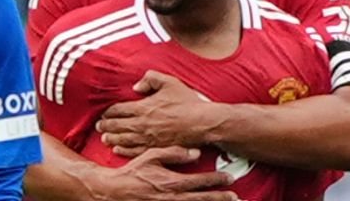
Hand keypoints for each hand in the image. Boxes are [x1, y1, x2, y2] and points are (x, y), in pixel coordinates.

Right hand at [87, 146, 237, 200]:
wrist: (114, 191)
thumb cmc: (133, 172)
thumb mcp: (151, 156)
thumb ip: (173, 153)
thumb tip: (195, 153)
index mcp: (170, 182)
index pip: (198, 182)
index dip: (215, 180)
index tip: (229, 178)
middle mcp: (172, 197)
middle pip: (201, 199)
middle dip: (219, 198)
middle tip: (235, 197)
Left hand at [97, 70, 216, 156]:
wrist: (201, 122)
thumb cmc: (187, 102)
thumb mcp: (169, 82)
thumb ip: (151, 78)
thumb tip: (136, 86)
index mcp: (143, 107)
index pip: (118, 109)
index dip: (108, 112)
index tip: (104, 113)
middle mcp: (141, 123)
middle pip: (117, 125)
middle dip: (105, 126)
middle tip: (98, 126)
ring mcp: (147, 138)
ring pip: (123, 139)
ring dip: (111, 139)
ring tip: (103, 138)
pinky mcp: (155, 148)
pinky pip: (134, 151)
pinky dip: (123, 150)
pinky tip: (117, 150)